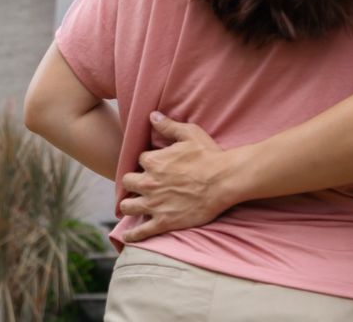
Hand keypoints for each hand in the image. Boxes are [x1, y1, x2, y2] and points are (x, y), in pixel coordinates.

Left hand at [118, 112, 236, 241]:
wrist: (224, 181)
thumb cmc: (209, 155)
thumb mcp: (189, 134)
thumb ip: (168, 126)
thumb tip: (152, 116)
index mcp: (153, 162)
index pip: (140, 160)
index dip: (147, 162)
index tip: (154, 165)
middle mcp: (149, 183)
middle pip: (128, 182)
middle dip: (132, 182)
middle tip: (140, 185)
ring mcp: (155, 204)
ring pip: (128, 206)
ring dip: (128, 205)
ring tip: (131, 205)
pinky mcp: (164, 222)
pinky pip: (141, 231)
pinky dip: (132, 235)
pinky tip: (127, 236)